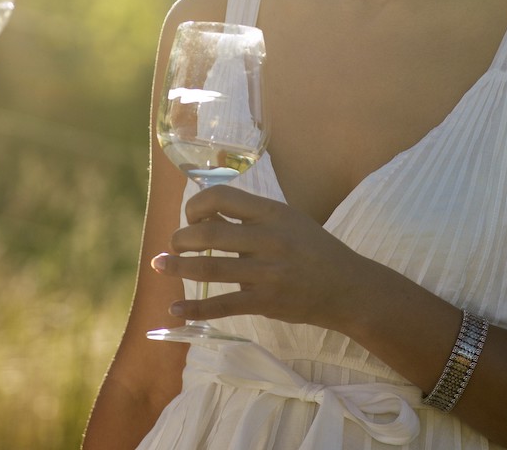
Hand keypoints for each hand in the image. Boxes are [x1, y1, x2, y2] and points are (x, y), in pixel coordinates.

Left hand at [151, 185, 362, 327]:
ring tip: (159, 265)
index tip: (190, 216)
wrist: (348, 287)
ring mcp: (266, 272)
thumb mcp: (286, 218)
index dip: (197, 205)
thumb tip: (206, 212)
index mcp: (271, 212)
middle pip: (209, 232)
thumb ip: (251, 215)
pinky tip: (176, 308)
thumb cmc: (313, 248)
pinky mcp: (265, 302)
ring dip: (178, 267)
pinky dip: (195, 307)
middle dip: (181, 238)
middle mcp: (267, 239)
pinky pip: (223, 305)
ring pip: (210, 267)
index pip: (222, 197)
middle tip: (172, 244)